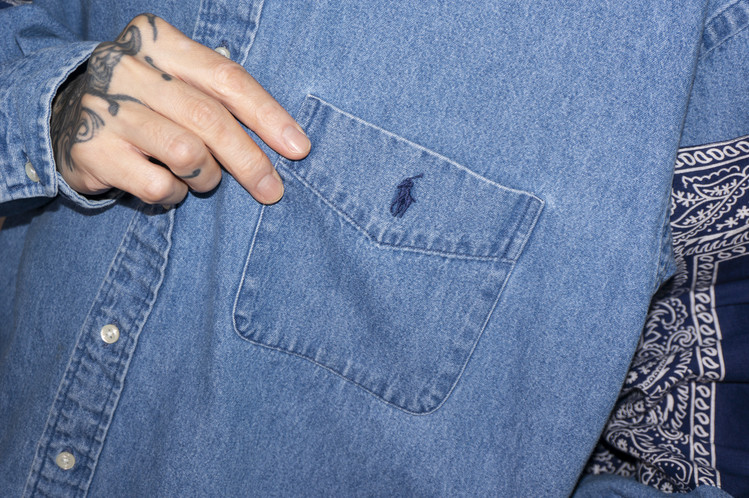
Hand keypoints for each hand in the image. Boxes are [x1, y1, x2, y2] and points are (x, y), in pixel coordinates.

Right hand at [50, 14, 309, 204]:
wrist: (64, 115)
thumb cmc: (146, 102)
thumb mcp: (179, 81)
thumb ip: (221, 97)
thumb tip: (288, 140)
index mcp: (159, 41)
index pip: (227, 78)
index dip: (268, 115)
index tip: (298, 148)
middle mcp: (128, 68)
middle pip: (210, 119)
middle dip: (250, 161)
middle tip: (271, 190)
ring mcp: (105, 108)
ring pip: (187, 153)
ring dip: (206, 177)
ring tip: (202, 178)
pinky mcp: (91, 150)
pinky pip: (159, 185)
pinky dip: (174, 194)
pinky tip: (167, 186)